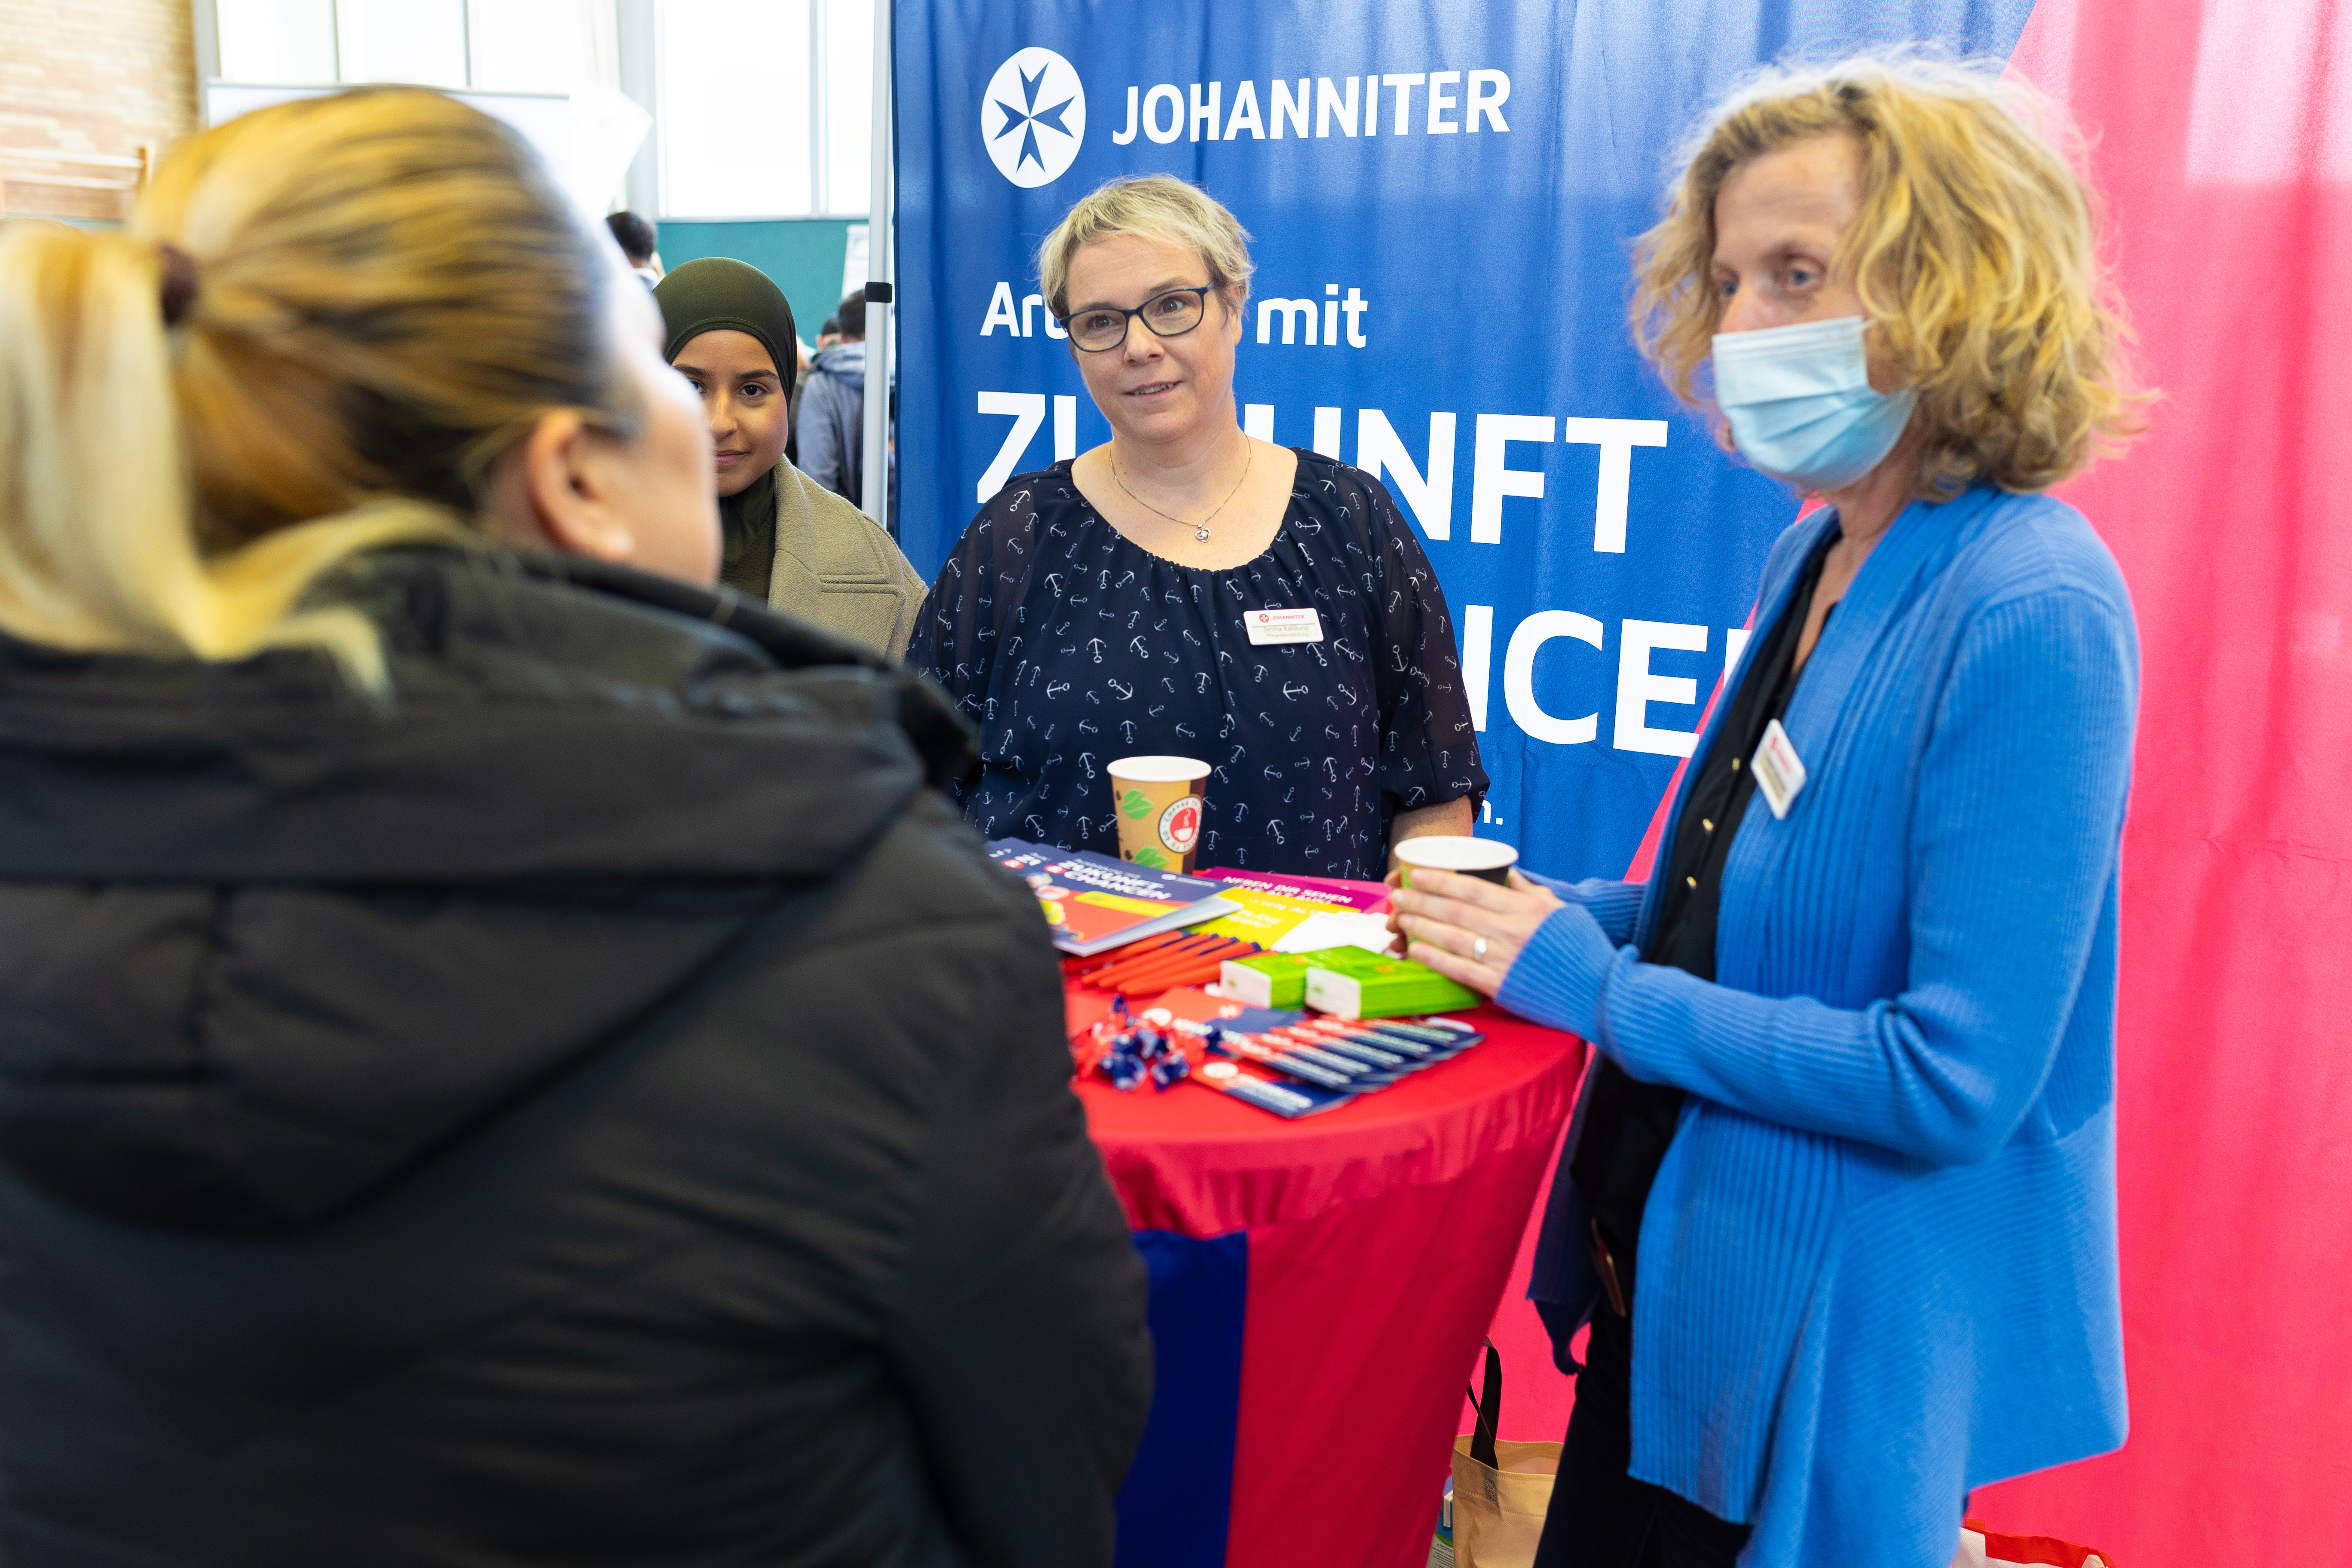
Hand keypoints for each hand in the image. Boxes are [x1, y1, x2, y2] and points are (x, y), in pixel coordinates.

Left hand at [1383, 866, 1563, 997]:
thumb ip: (1528, 891)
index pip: (1474, 889)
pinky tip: (1415, 949)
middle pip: (1456, 911)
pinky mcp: (1501, 987)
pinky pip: (1459, 969)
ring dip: (1421, 925)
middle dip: (1422, 899)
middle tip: (1398, 893)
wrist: (1599, 991)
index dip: (1441, 880)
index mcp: (1526, 909)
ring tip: (1401, 916)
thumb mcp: (1559, 909)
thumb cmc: (1580, 948)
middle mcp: (1512, 931)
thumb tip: (1504, 870)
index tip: (1417, 873)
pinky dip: (1434, 958)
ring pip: (1452, 938)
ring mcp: (1505, 960)